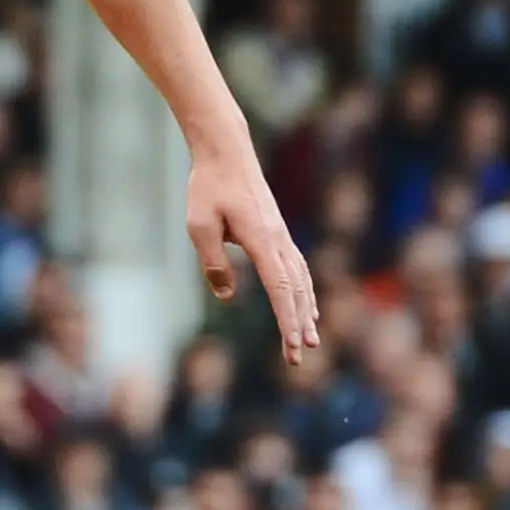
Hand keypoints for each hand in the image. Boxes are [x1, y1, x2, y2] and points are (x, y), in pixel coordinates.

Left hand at [186, 143, 319, 362]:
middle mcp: (279, 240)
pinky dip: (303, 288)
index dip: (288, 320)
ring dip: (306, 309)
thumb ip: (214, 263)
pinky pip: (296, 266)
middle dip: (298, 324)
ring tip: (309, 336)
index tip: (293, 345)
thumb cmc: (208, 187)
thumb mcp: (200, 226)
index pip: (280, 289)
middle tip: (299, 356)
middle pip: (296, 290)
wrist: (226, 153)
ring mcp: (281, 235)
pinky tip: (303, 301)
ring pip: (301, 279)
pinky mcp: (277, 231)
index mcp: (262, 241)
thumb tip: (227, 296)